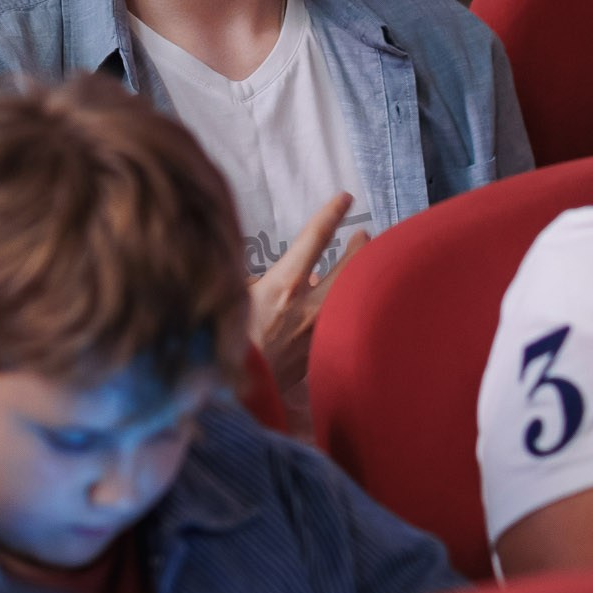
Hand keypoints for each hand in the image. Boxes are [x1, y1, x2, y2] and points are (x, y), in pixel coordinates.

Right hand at [249, 193, 365, 402]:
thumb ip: (252, 285)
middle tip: (366, 234)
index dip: (331, 215)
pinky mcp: (316, 354)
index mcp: (282, 286)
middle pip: (345, 269)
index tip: (344, 198)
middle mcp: (306, 307)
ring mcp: (315, 332)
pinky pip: (334, 324)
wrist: (236, 395)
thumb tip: (268, 279)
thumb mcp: (233, 301)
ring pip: (346, 297)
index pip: (314, 240)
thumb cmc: (226, 343)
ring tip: (365, 266)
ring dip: (356, 278)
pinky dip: (340, 310)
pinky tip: (340, 308)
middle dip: (359, 248)